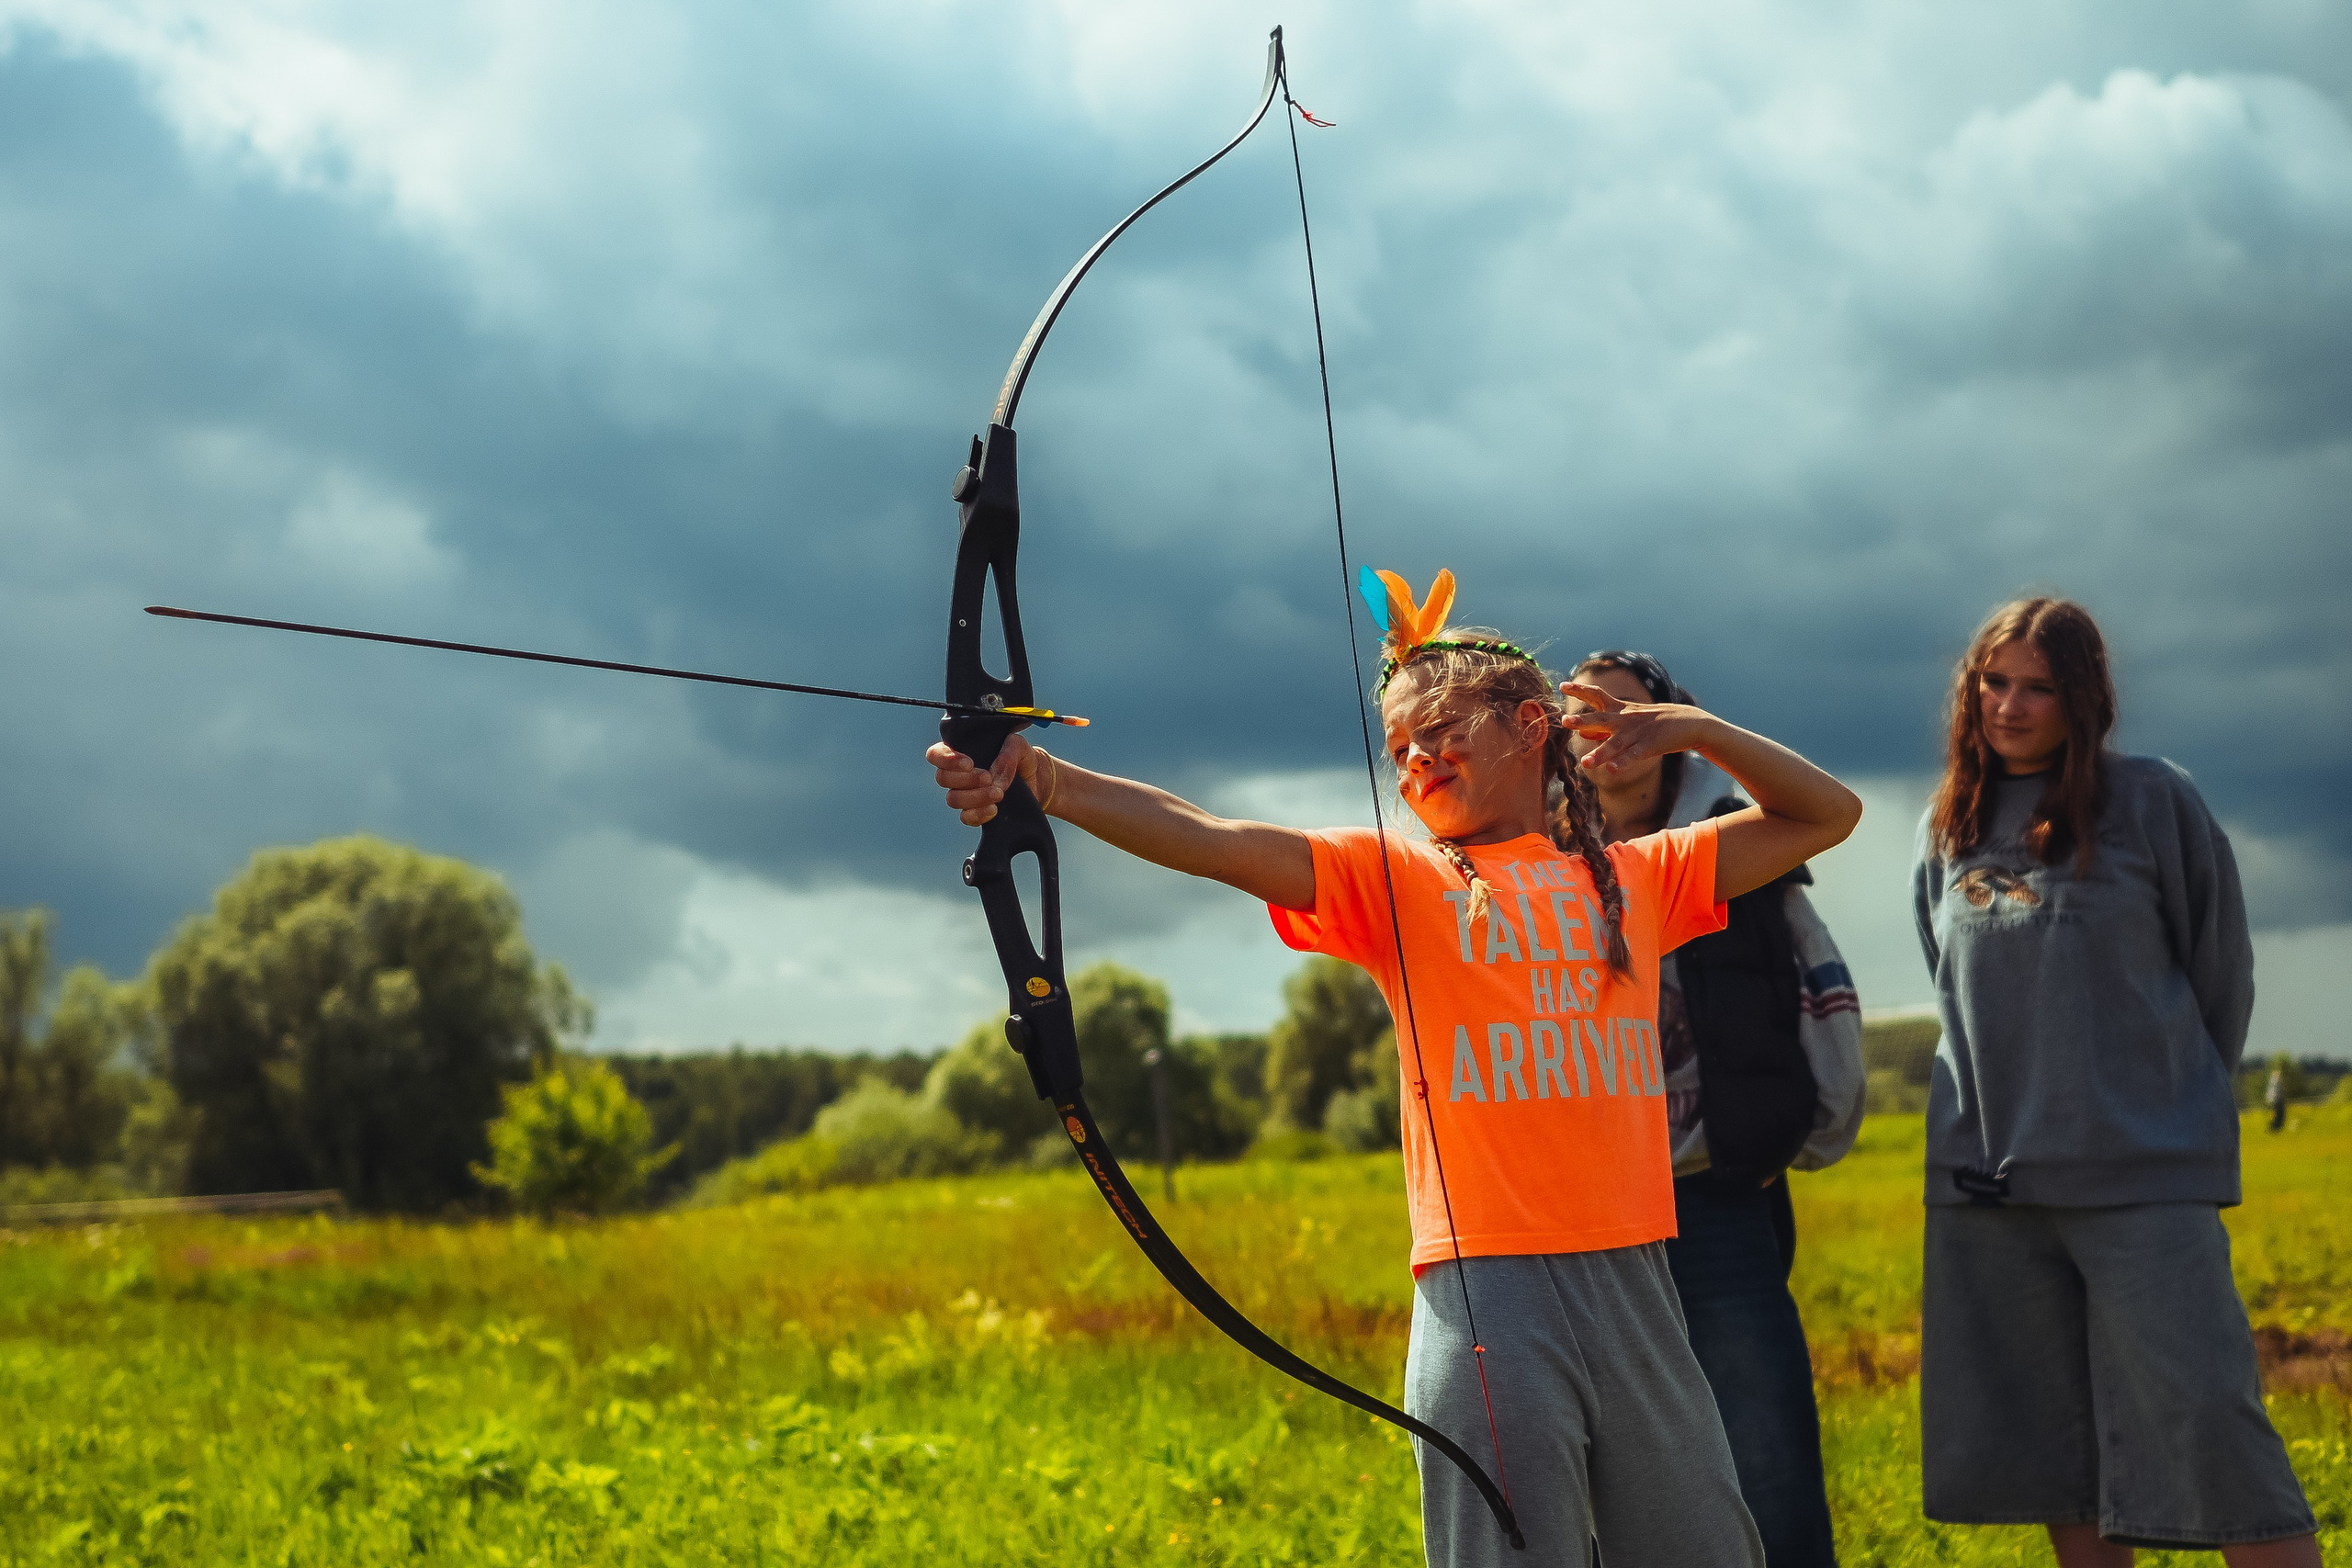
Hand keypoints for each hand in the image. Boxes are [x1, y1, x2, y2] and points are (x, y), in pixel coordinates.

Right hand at [927, 735, 1040, 825]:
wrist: (1038, 780)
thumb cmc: (1022, 757)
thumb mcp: (1019, 745)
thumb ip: (1008, 751)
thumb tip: (994, 776)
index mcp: (961, 752)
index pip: (936, 754)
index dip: (946, 759)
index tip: (968, 763)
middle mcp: (958, 774)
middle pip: (942, 778)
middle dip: (966, 779)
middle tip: (988, 778)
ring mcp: (964, 794)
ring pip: (953, 799)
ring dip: (975, 797)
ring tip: (999, 793)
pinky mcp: (975, 812)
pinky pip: (966, 817)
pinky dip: (979, 814)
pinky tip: (994, 809)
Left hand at [1557, 681, 1713, 774]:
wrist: (1689, 723)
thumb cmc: (1654, 722)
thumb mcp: (1629, 718)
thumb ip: (1605, 726)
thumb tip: (1583, 733)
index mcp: (1620, 709)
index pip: (1597, 696)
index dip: (1580, 690)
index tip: (1563, 686)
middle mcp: (1625, 720)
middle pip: (1602, 719)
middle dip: (1583, 720)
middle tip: (1565, 721)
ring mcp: (1638, 733)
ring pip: (1616, 743)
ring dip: (1601, 753)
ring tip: (1585, 763)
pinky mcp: (1650, 746)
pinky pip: (1634, 755)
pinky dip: (1624, 762)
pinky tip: (1612, 770)